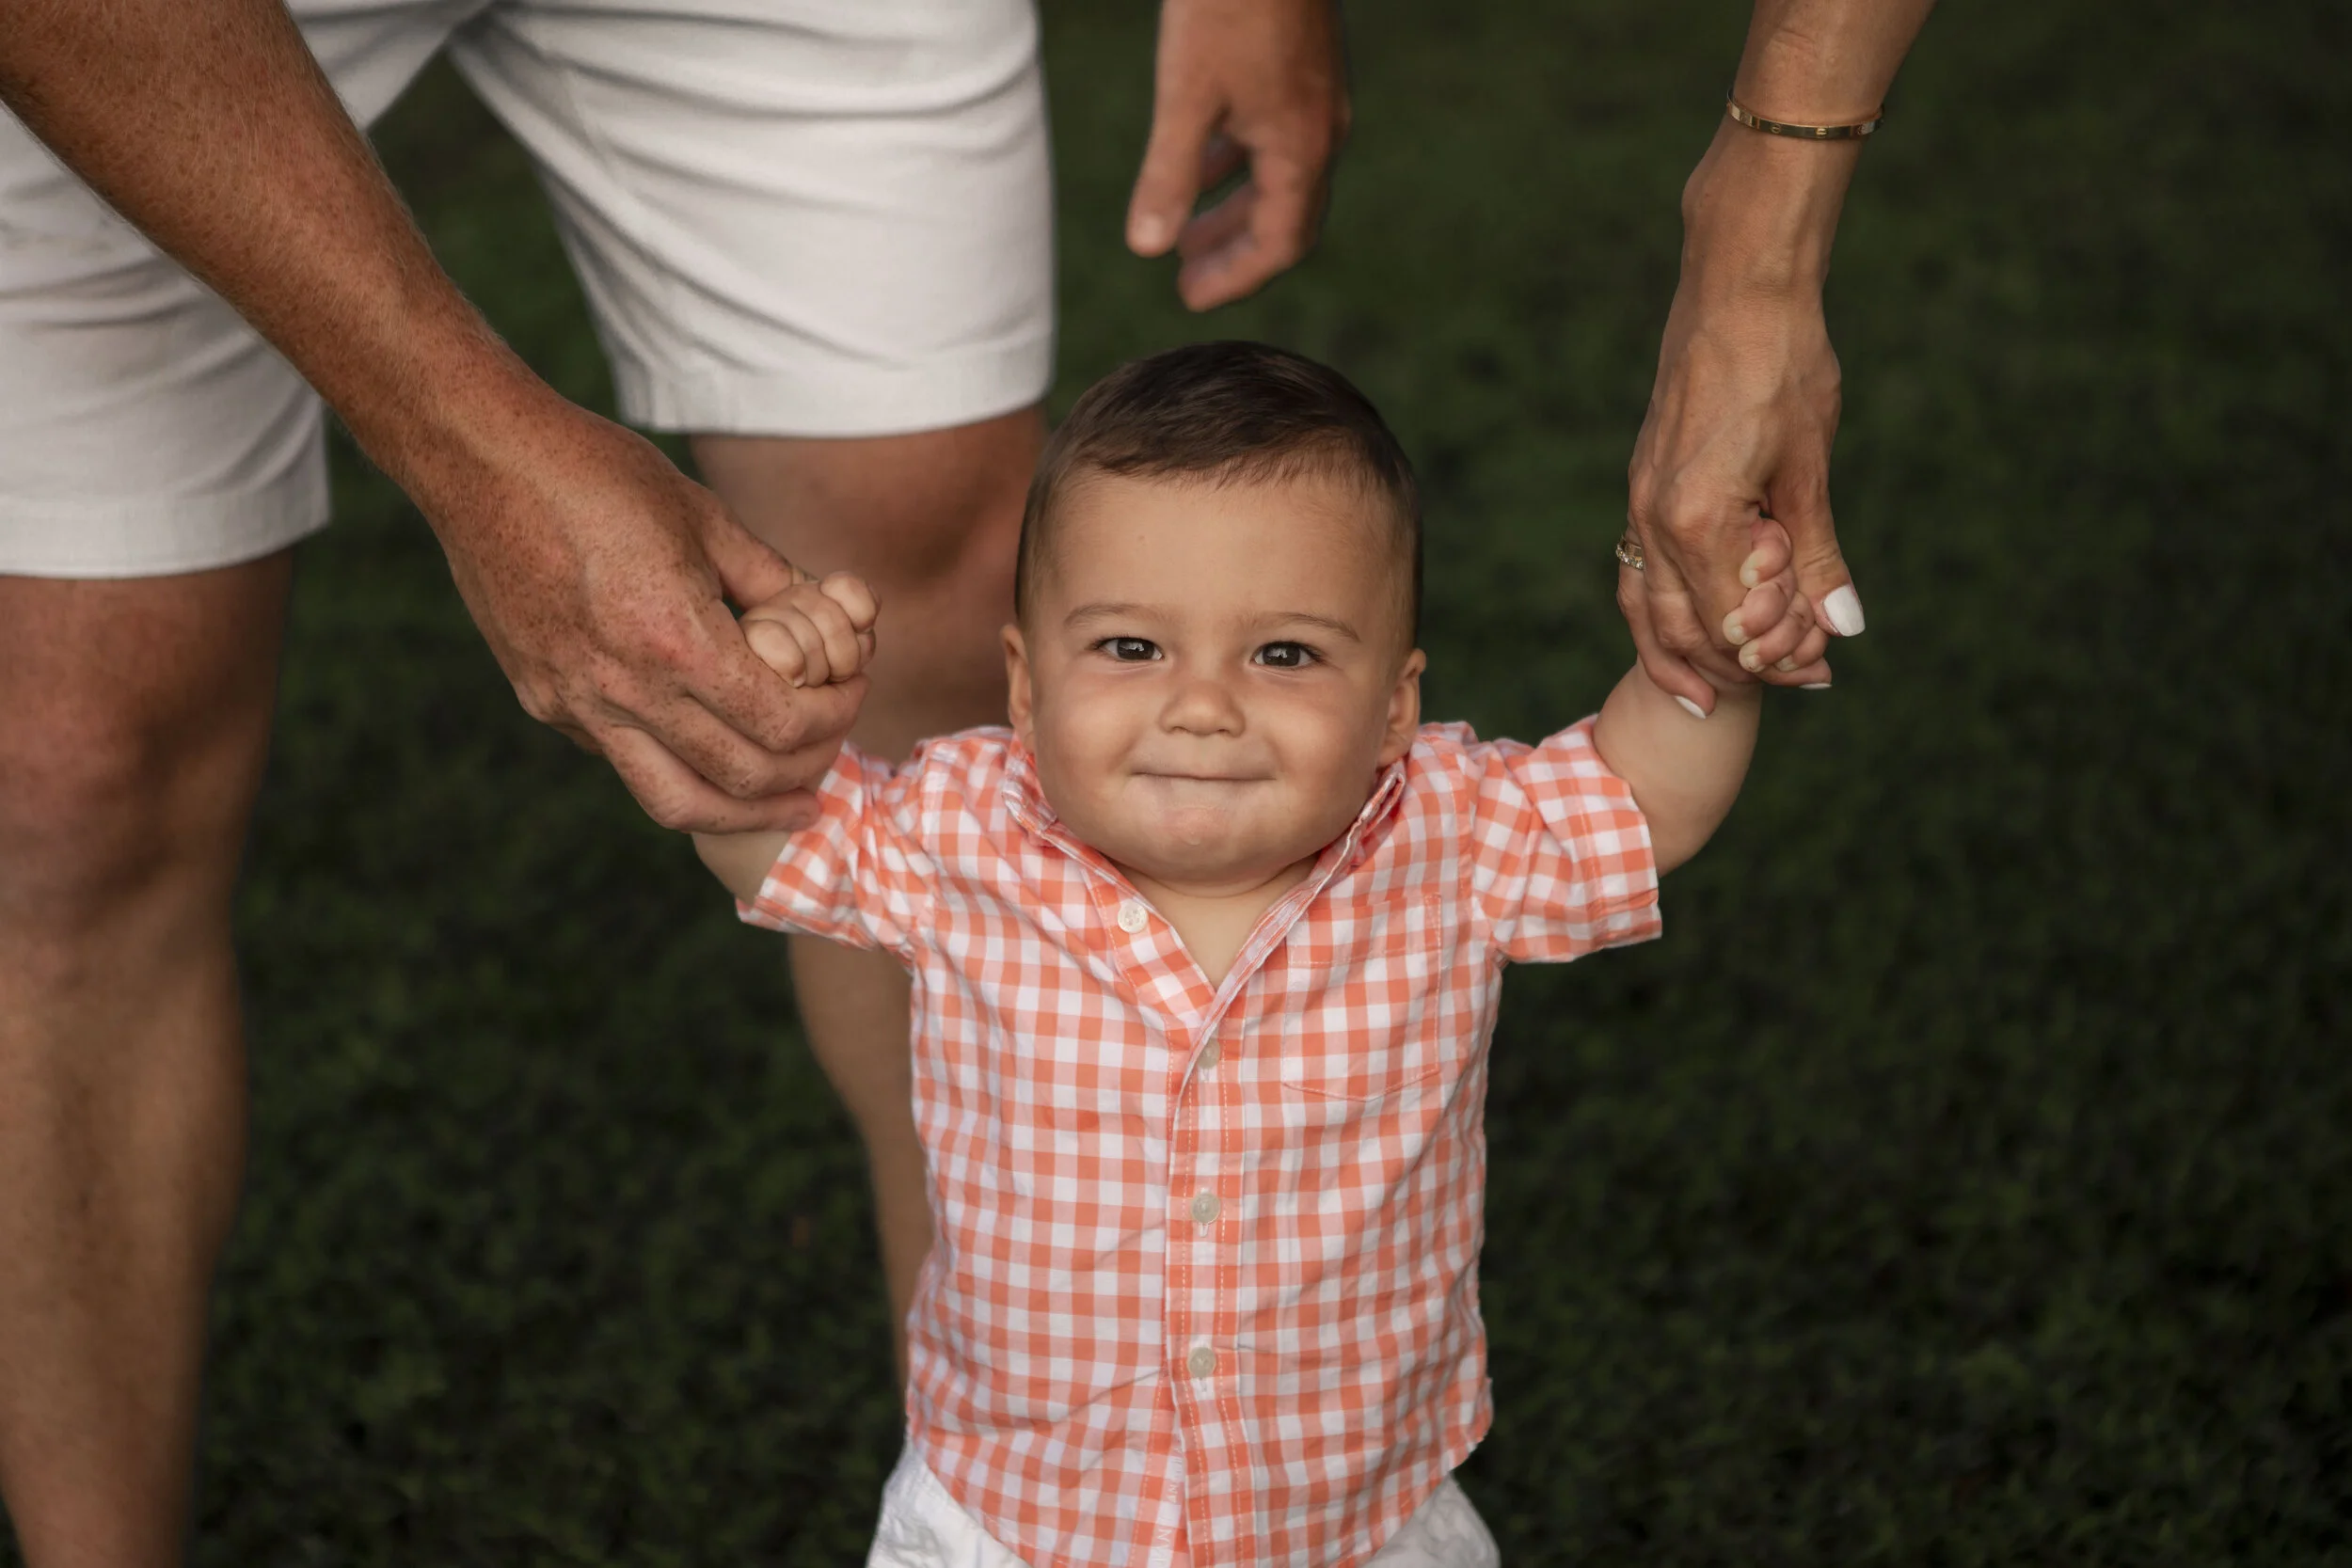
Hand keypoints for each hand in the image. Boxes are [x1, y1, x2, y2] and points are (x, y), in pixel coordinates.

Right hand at [424, 396, 865, 833]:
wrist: (480, 462)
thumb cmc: (599, 475)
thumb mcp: (706, 517)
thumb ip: (772, 582)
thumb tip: (830, 620)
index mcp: (675, 638)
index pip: (782, 724)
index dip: (835, 716)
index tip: (852, 691)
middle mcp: (622, 689)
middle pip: (741, 779)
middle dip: (806, 771)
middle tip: (833, 750)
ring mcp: (575, 705)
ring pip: (675, 802)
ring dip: (745, 813)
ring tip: (791, 806)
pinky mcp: (544, 703)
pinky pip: (625, 761)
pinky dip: (680, 768)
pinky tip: (709, 747)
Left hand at [1125, 0, 1347, 311]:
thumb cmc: (1226, 4)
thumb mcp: (1186, 95)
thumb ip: (1168, 175)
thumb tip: (1144, 249)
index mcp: (1302, 148)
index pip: (1280, 243)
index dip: (1236, 278)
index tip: (1189, 298)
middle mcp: (1320, 130)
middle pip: (1286, 217)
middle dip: (1235, 254)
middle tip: (1186, 282)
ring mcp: (1315, 99)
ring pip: (1279, 178)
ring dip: (1233, 210)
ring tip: (1184, 235)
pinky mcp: (1300, 71)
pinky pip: (1275, 140)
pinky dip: (1237, 165)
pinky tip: (1199, 162)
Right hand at [1623, 272, 1859, 713]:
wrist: (1737, 288)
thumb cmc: (1783, 365)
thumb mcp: (1811, 466)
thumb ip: (1817, 554)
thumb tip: (1843, 627)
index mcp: (1696, 519)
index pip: (1731, 626)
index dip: (1778, 657)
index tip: (1822, 669)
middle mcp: (1652, 518)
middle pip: (1682, 630)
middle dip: (1736, 668)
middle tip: (1796, 683)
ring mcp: (1639, 502)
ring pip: (1647, 608)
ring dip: (1685, 654)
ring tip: (1717, 694)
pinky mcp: (1644, 486)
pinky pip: (1641, 571)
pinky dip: (1665, 611)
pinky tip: (1692, 624)